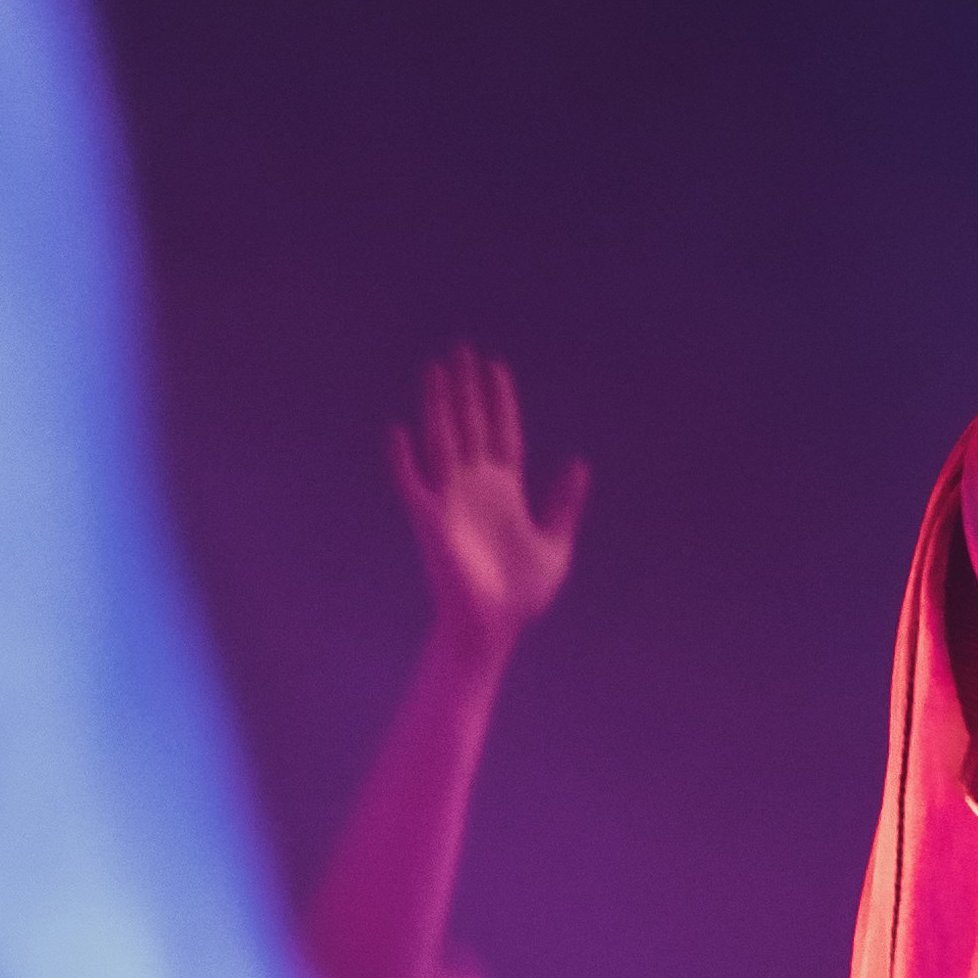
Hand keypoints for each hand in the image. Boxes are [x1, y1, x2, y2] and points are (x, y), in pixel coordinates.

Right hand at [392, 346, 587, 664]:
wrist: (494, 627)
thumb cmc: (520, 594)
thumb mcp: (555, 543)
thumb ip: (563, 504)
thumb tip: (578, 464)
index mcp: (506, 492)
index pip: (503, 434)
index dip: (500, 401)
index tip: (495, 367)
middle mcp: (476, 488)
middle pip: (470, 426)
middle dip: (466, 389)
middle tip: (461, 350)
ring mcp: (452, 501)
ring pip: (443, 441)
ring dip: (439, 406)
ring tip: (435, 370)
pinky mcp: (432, 521)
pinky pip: (413, 485)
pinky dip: (404, 460)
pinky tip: (399, 431)